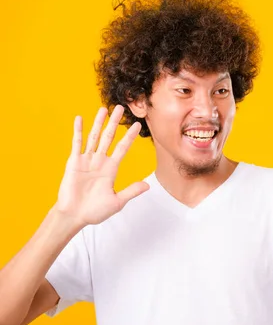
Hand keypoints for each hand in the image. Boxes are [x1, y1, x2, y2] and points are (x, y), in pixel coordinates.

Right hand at [55, 105, 149, 226]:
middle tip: (120, 108)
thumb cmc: (95, 211)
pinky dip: (78, 131)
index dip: (129, 137)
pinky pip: (77, 144)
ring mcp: (86, 160)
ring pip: (94, 137)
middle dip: (115, 123)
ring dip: (98, 123)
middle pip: (109, 137)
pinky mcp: (73, 162)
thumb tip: (147, 186)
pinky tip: (80, 119)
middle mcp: (100, 161)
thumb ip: (131, 191)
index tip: (137, 125)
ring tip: (103, 109)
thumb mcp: (117, 201)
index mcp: (111, 169)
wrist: (74, 216)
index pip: (123, 148)